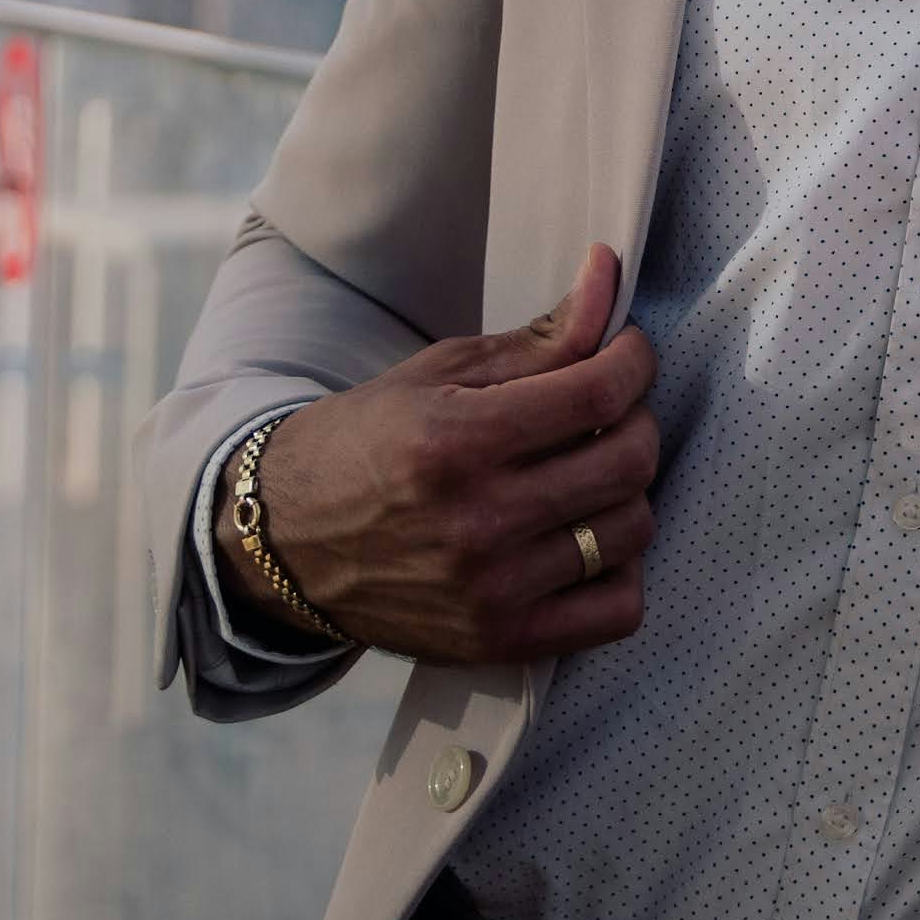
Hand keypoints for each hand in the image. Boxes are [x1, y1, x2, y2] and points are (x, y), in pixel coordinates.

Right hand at [238, 245, 659, 665]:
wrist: (284, 542)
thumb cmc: (364, 444)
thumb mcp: (437, 373)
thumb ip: (537, 339)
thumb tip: (608, 279)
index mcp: (456, 441)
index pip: (597, 396)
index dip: (634, 362)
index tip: (628, 353)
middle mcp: (477, 520)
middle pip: (627, 462)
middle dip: (635, 420)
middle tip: (607, 411)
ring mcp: (491, 589)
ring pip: (631, 530)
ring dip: (627, 492)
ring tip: (587, 474)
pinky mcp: (499, 640)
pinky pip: (618, 610)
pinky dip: (621, 570)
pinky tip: (586, 541)